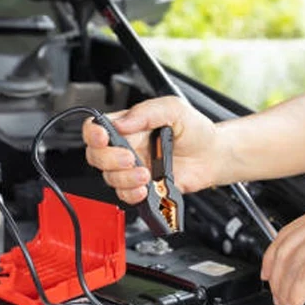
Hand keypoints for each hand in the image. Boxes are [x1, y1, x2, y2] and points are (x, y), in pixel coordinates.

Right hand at [82, 96, 223, 203]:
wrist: (211, 156)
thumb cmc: (194, 130)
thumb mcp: (173, 109)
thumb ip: (146, 112)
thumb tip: (121, 123)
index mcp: (127, 126)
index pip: (95, 128)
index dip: (93, 134)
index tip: (103, 138)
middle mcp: (125, 148)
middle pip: (96, 156)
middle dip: (110, 160)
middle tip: (130, 158)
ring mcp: (131, 169)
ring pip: (110, 178)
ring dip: (125, 179)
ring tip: (147, 174)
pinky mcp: (141, 187)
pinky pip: (125, 196)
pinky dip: (132, 194)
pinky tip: (145, 188)